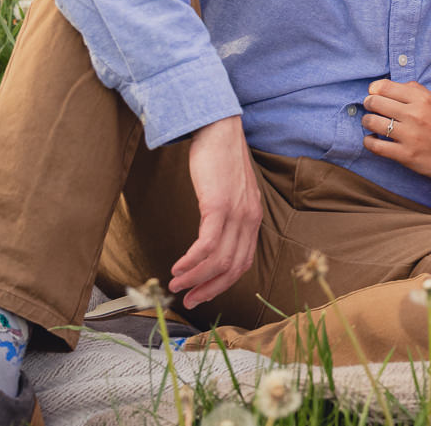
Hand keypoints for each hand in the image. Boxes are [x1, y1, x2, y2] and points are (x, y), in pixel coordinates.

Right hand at [170, 115, 262, 307]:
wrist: (219, 129)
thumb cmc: (220, 159)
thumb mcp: (231, 191)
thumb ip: (228, 215)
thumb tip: (212, 238)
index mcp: (253, 217)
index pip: (243, 261)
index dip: (223, 283)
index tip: (202, 295)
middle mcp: (250, 218)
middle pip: (233, 267)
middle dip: (209, 288)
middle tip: (189, 301)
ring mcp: (236, 212)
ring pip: (219, 260)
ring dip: (195, 278)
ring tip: (176, 286)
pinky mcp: (219, 205)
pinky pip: (206, 244)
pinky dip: (192, 261)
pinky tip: (178, 267)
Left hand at [363, 80, 430, 184]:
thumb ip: (419, 92)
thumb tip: (396, 85)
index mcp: (423, 99)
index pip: (386, 87)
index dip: (375, 89)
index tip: (373, 93)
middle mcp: (414, 114)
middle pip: (376, 102)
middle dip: (369, 103)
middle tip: (370, 107)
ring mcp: (409, 135)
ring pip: (372, 122)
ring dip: (367, 121)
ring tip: (370, 123)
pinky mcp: (405, 155)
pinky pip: (376, 146)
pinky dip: (369, 142)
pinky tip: (372, 139)